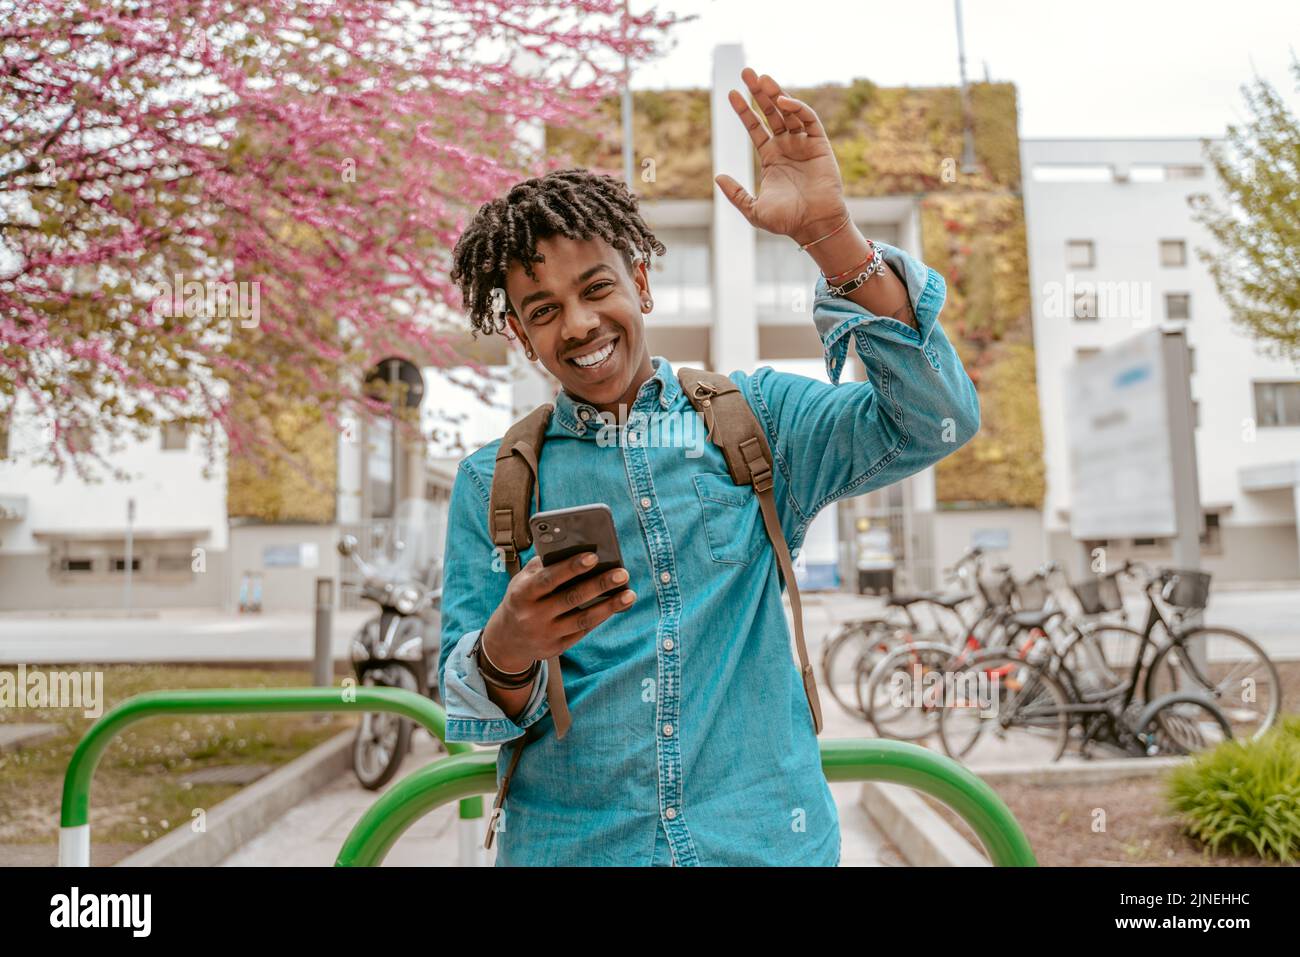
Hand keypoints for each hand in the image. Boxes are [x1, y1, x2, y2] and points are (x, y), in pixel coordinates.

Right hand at [481, 551, 635, 670]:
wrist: (507, 639)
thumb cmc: (522, 598)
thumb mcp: (523, 580)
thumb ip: (544, 565)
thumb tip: (577, 550)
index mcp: (523, 593)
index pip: (549, 578)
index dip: (571, 567)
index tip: (594, 556)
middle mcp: (533, 615)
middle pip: (571, 598)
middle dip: (599, 585)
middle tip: (622, 573)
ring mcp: (545, 633)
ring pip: (582, 619)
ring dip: (609, 606)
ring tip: (629, 594)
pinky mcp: (556, 648)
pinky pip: (583, 631)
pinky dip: (601, 617)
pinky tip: (617, 606)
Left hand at [714, 67, 847, 244]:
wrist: (813, 225)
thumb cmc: (786, 221)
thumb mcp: (753, 209)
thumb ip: (736, 193)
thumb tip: (717, 176)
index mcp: (772, 158)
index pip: (756, 128)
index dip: (744, 111)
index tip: (731, 94)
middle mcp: (787, 147)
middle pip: (771, 113)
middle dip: (759, 93)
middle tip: (747, 73)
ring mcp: (804, 144)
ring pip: (789, 112)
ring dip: (776, 94)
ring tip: (762, 78)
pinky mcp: (820, 145)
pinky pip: (808, 120)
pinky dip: (797, 108)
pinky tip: (782, 101)